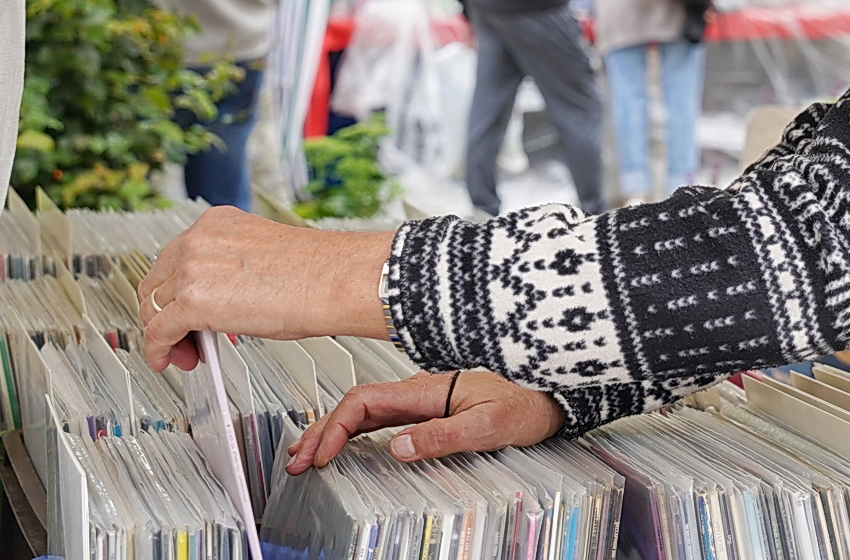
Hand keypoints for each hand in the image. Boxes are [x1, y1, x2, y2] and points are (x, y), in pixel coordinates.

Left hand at [136, 206, 393, 371]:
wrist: (335, 281)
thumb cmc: (315, 272)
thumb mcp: (259, 259)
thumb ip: (226, 271)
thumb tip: (215, 302)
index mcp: (217, 222)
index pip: (174, 258)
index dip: (175, 291)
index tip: (182, 309)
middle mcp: (199, 239)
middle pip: (155, 283)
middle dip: (163, 314)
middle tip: (183, 337)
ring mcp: (191, 268)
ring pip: (152, 308)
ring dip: (165, 335)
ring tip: (184, 352)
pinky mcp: (191, 301)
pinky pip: (157, 332)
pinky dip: (157, 350)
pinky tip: (167, 360)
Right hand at [286, 370, 564, 473]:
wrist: (552, 394)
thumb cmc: (529, 403)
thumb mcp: (489, 425)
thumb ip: (442, 434)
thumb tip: (397, 447)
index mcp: (428, 388)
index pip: (365, 401)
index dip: (336, 427)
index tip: (320, 456)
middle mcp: (421, 390)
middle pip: (357, 405)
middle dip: (322, 431)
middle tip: (296, 462)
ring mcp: (424, 398)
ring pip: (366, 411)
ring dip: (334, 431)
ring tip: (307, 455)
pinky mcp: (431, 408)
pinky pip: (383, 417)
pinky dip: (355, 432)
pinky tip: (345, 445)